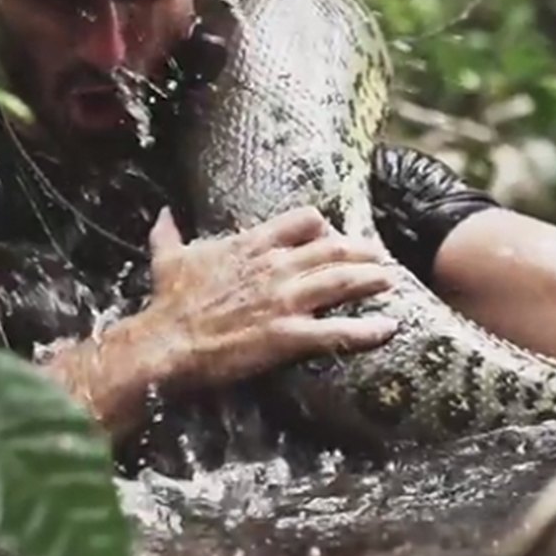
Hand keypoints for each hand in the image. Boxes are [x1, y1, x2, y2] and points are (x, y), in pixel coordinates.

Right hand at [144, 205, 398, 389]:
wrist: (166, 342)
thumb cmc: (168, 302)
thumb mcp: (168, 259)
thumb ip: (169, 234)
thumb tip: (163, 214)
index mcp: (253, 245)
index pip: (304, 220)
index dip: (325, 227)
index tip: (334, 235)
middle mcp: (276, 267)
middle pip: (334, 248)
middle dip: (363, 250)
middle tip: (381, 255)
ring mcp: (285, 300)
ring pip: (343, 281)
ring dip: (372, 279)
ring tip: (391, 280)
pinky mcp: (288, 336)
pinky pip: (337, 331)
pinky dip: (367, 330)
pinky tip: (388, 328)